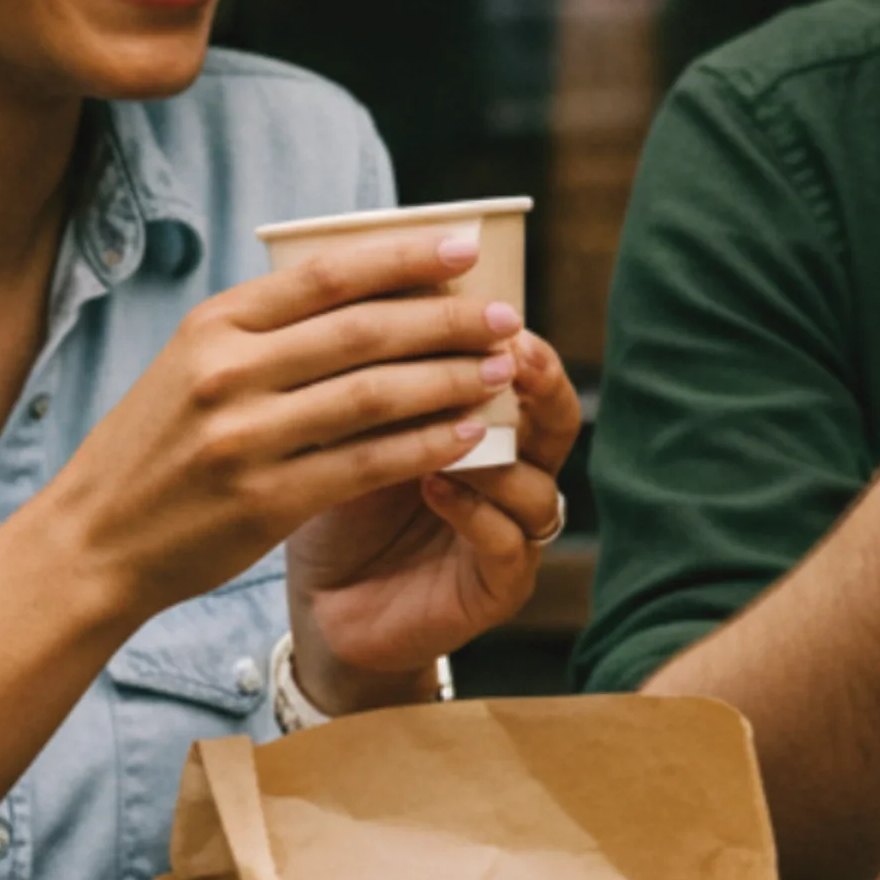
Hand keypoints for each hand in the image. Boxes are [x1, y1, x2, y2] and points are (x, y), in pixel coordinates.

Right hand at [44, 223, 526, 626]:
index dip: (404, 257)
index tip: (466, 247)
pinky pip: (368, 463)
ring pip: (375, 394)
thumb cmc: (159, 446)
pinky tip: (467, 435)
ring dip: (449, 379)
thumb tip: (372, 285)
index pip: (326, 274)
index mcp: (214, 325)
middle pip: (364, 330)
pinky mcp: (264, 501)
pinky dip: (425, 445)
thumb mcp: (193, 364)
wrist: (94, 540)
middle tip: (507, 316)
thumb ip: (267, 329)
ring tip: (501, 370)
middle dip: (448, 319)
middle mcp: (228, 372)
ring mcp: (245, 438)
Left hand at [286, 325, 584, 708]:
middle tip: (508, 352)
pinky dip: (477, 512)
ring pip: (541, 485)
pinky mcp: (499, 586)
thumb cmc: (334, 493)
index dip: (509, 333)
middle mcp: (515, 473)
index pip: (523, 367)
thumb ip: (374, 371)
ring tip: (456, 429)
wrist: (321, 599)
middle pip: (558, 419)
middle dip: (539, 382)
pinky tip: (436, 488)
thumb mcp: (348, 421)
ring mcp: (513, 532)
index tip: (482, 300)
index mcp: (488, 422)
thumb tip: (373, 281)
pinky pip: (509, 543)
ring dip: (499, 454)